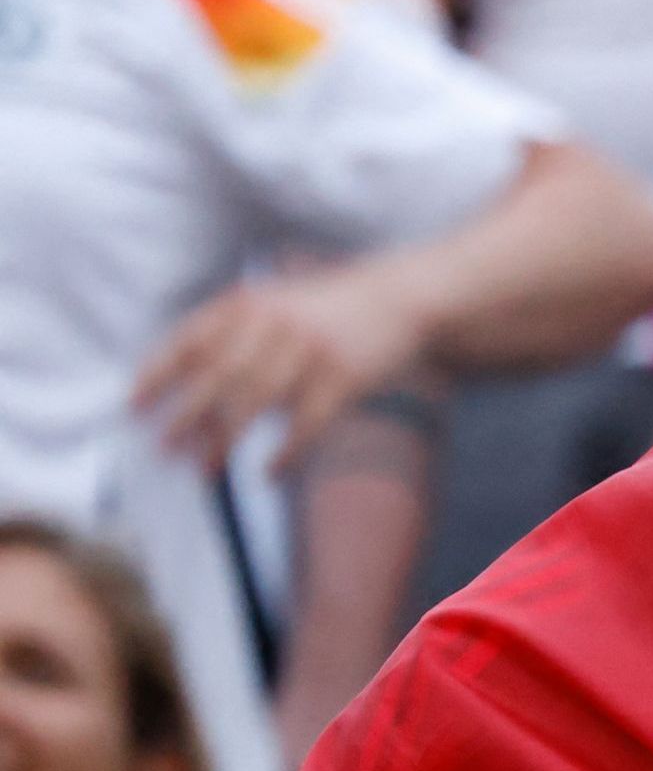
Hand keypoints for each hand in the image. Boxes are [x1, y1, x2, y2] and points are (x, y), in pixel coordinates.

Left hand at [136, 267, 433, 461]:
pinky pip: (306, 422)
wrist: (400, 298)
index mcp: (250, 303)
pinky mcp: (344, 376)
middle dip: (186, 415)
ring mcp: (311, 349)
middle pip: (218, 376)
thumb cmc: (329, 309)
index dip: (159, 373)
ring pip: (256, 402)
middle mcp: (276, 323)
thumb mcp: (276, 303)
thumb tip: (189, 391)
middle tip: (163, 447)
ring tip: (205, 469)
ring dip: (225, 440)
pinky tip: (268, 472)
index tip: (134, 405)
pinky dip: (285, 451)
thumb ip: (235, 332)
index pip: (191, 340)